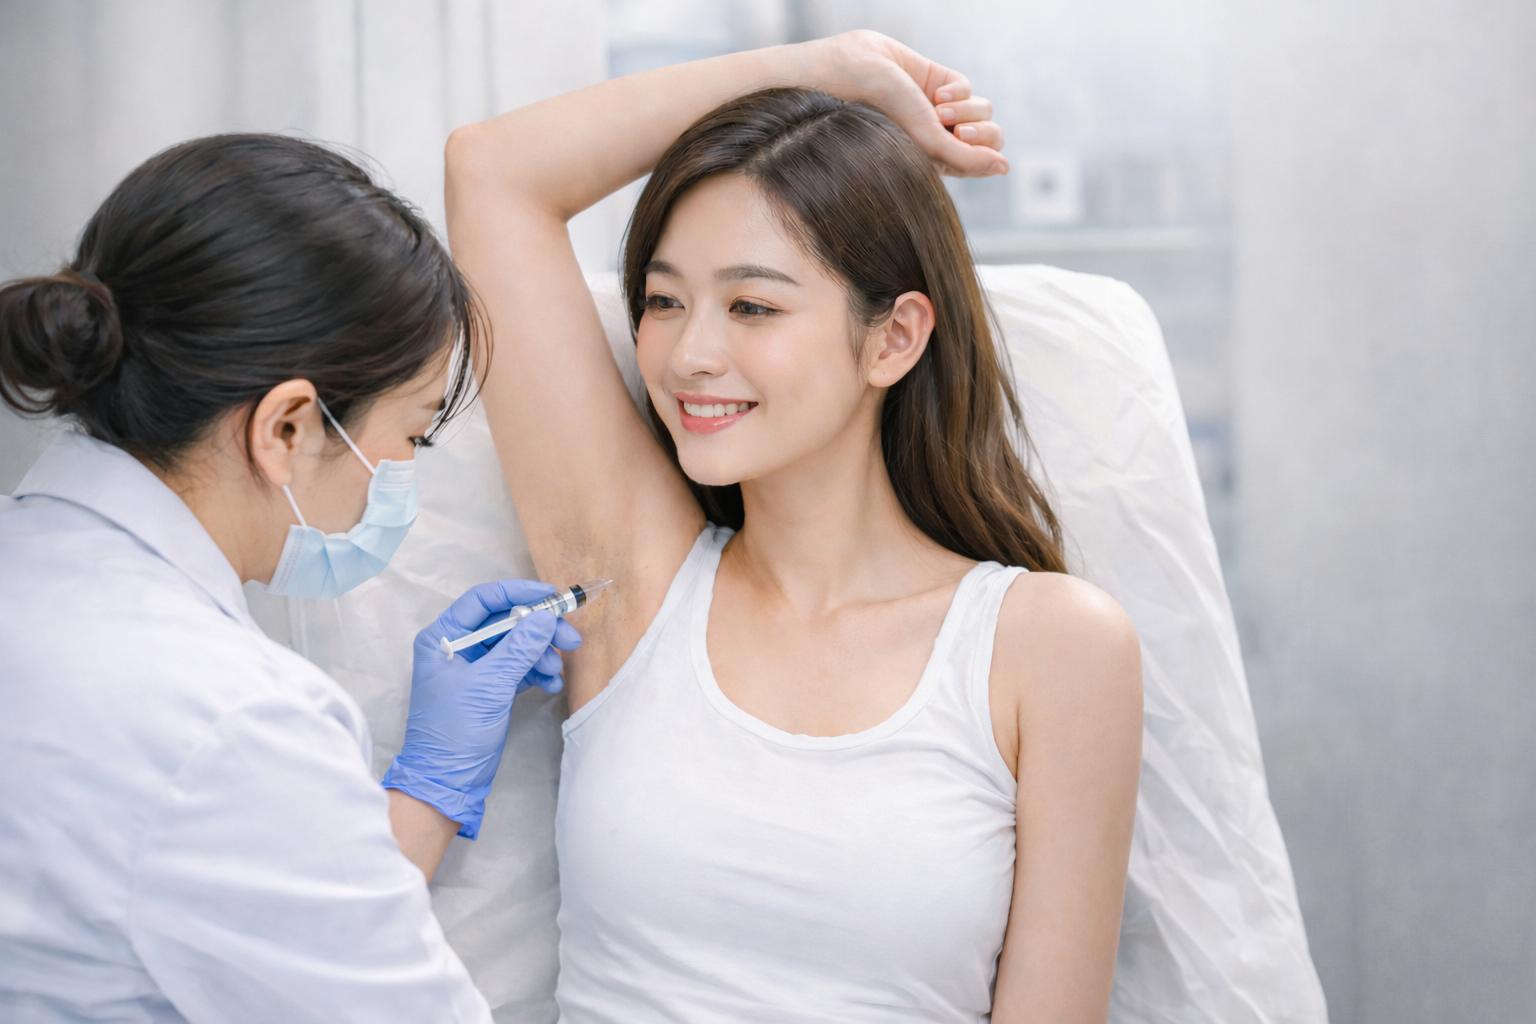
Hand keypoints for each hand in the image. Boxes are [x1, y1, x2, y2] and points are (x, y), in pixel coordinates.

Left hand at [381, 579, 582, 838]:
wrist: (447, 781)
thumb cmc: (455, 731)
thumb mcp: (489, 686)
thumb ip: (519, 648)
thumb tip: (545, 617)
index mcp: (443, 637)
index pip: (483, 601)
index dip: (518, 594)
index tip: (551, 597)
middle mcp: (457, 647)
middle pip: (506, 622)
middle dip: (539, 629)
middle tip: (570, 639)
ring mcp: (474, 668)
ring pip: (516, 645)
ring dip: (541, 652)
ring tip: (558, 668)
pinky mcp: (490, 688)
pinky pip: (519, 667)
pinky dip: (536, 671)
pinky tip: (550, 682)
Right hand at [808, 31, 1005, 177]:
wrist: (855, 76)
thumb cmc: (882, 118)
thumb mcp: (928, 145)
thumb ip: (969, 158)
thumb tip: (1005, 166)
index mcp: (935, 163)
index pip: (980, 164)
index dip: (983, 156)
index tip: (966, 147)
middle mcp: (940, 137)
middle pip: (990, 138)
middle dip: (981, 134)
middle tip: (958, 132)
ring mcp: (940, 109)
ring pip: (983, 112)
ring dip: (967, 112)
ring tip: (937, 110)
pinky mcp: (939, 81)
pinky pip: (968, 88)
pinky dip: (957, 92)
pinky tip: (934, 94)